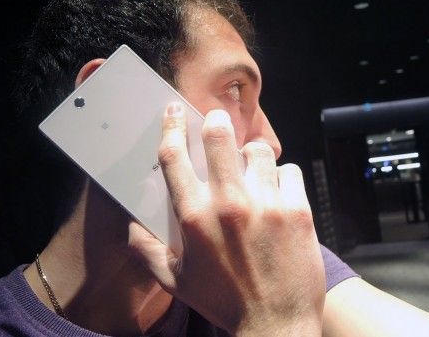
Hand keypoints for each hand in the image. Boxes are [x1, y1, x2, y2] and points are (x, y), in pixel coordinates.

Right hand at [129, 103, 325, 335]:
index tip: (173, 112)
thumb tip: (130, 225)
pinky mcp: (297, 210)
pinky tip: (278, 193)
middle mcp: (228, 204)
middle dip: (216, 122)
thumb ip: (147, 251)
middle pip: (218, 136)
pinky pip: (289, 171)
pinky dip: (283, 177)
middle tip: (218, 123)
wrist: (276, 324)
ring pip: (257, 151)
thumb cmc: (223, 302)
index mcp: (194, 217)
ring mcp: (266, 205)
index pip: (174, 157)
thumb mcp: (176, 281)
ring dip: (252, 156)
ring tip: (252, 172)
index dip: (171, 127)